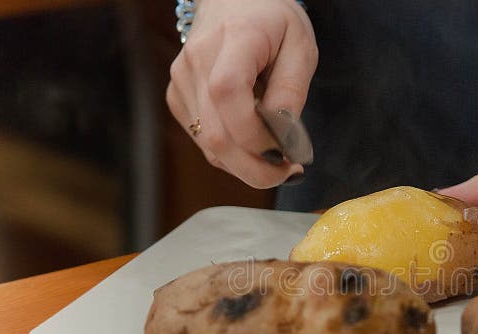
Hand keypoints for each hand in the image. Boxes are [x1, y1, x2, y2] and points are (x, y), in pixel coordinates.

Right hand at [167, 0, 317, 187]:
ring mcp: (181, 81)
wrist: (233, 1)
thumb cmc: (272, 21)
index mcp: (231, 41)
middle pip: (216, 135)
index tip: (286, 154)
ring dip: (246, 165)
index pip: (228, 95)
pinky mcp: (177, 98)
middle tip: (288, 172)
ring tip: (276, 156)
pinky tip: (252, 142)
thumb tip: (284, 140)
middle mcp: (196, 62)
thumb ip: (291, 92)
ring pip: (209, 146)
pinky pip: (204, 142)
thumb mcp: (300, 47)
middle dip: (255, 169)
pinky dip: (231, 153)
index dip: (255, 136)